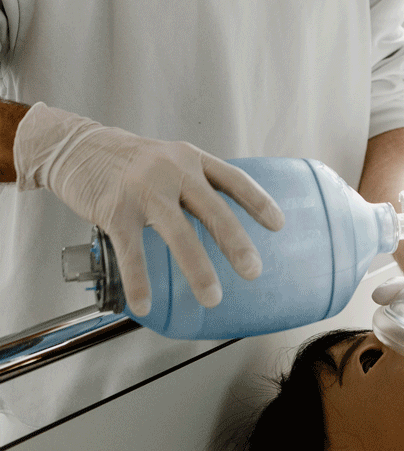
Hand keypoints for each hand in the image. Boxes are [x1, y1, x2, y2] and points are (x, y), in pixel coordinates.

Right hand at [13, 102, 284, 316]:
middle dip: (235, 242)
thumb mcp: (170, 158)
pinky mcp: (115, 209)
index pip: (234, 179)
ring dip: (198, 269)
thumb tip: (224, 217)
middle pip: (213, 209)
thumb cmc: (129, 159)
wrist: (76, 146)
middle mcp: (174, 171)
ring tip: (212, 297)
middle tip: (254, 271)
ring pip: (179, 233)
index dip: (258, 202)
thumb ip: (195, 182)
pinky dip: (140, 280)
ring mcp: (145, 190)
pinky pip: (132, 251)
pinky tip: (145, 304)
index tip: (279, 225)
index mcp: (191, 158)